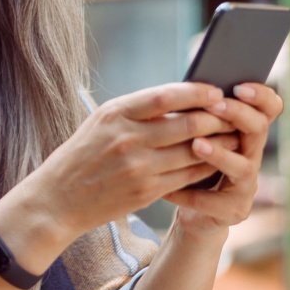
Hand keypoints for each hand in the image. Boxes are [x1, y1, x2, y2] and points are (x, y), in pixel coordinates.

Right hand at [23, 82, 234, 238]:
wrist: (57, 199)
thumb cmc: (81, 156)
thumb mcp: (100, 123)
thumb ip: (136, 111)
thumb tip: (180, 98)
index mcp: (115, 114)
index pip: (165, 96)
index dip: (196, 92)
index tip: (215, 90)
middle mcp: (127, 138)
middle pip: (187, 123)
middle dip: (217, 117)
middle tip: (233, 113)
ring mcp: (138, 167)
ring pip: (194, 151)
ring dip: (219, 143)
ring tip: (233, 136)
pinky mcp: (146, 191)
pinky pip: (188, 175)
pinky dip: (206, 166)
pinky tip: (215, 160)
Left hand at [163, 82, 283, 235]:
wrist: (189, 209)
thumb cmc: (187, 161)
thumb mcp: (190, 134)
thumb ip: (196, 115)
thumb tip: (184, 86)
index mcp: (245, 132)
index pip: (269, 108)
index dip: (260, 96)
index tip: (238, 85)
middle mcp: (252, 156)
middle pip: (258, 130)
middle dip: (238, 114)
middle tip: (215, 105)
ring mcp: (247, 185)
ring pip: (243, 167)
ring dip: (220, 154)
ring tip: (196, 145)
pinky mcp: (235, 210)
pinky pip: (214, 202)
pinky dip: (190, 195)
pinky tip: (169, 191)